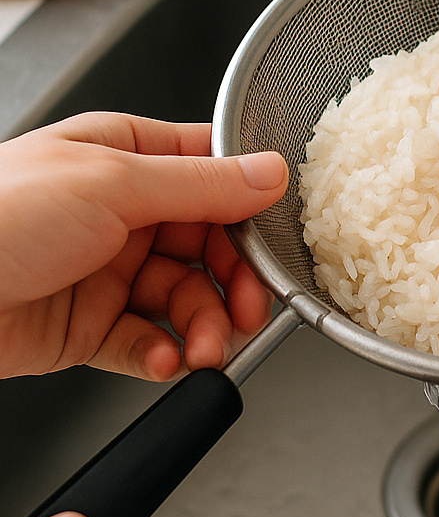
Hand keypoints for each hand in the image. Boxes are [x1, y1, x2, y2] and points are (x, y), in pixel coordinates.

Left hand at [0, 112, 287, 380]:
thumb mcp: (111, 184)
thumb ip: (200, 183)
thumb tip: (269, 172)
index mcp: (125, 157)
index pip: (212, 176)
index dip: (247, 210)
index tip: (271, 241)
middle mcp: (120, 212)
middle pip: (209, 245)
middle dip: (232, 282)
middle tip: (246, 309)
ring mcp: (105, 270)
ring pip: (185, 299)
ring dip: (203, 327)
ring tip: (202, 348)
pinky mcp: (88, 326)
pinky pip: (147, 341)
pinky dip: (163, 354)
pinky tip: (162, 360)